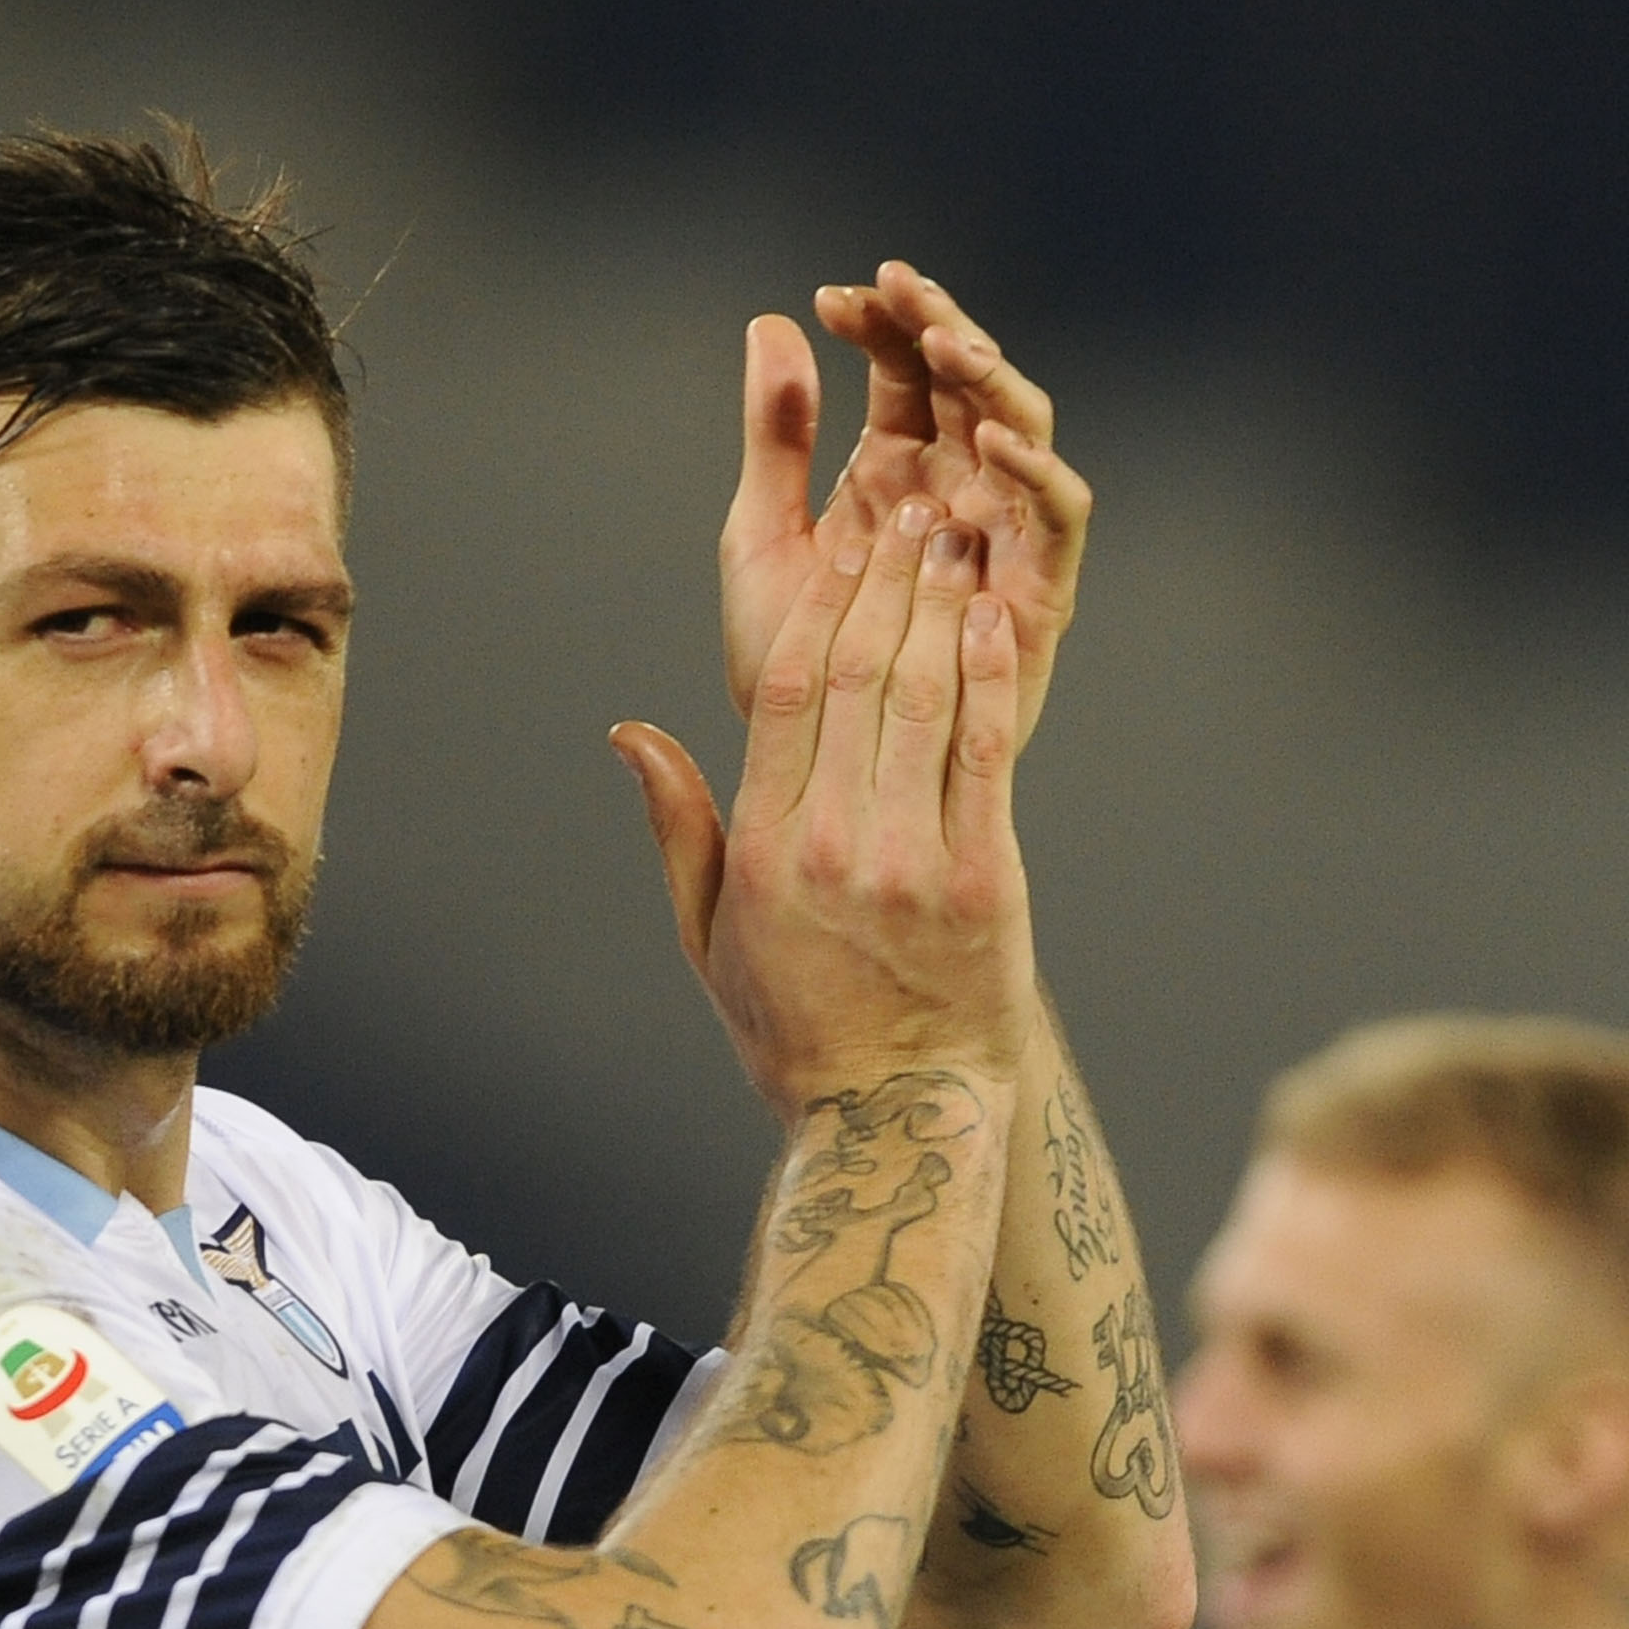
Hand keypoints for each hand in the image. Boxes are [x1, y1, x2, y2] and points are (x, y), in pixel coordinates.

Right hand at [616, 490, 1032, 1113]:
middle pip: (858, 673)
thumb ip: (678, 827)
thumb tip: (632, 734)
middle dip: (887, 578)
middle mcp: (835, 843)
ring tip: (958, 538)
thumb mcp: (709, 937)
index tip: (840, 542)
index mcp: (765, 847)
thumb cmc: (798, 1029)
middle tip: (910, 507)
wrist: (898, 1120)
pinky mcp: (983, 882)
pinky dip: (991, 680)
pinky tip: (996, 620)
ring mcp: (912, 861)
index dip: (818, 600)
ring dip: (943, 607)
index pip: (786, 690)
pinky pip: (986, 757)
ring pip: (924, 699)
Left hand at [721, 264, 1089, 751]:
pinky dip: (1038, 470)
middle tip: (898, 287)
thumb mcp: (762, 537)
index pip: (905, 369)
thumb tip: (771, 323)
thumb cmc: (791, 671)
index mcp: (894, 470)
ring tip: (945, 342)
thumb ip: (774, 438)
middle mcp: (958, 492)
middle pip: (969, 382)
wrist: (814, 776)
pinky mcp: (1038, 591)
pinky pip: (1061, 516)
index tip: (833, 301)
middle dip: (940, 326)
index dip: (881, 324)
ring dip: (990, 378)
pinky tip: (990, 438)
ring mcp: (1003, 536)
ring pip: (1023, 428)